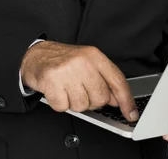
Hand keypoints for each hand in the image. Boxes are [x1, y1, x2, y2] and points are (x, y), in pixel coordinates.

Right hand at [20, 41, 138, 121]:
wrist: (36, 55)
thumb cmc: (63, 61)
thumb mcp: (88, 63)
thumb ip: (104, 79)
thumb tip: (118, 100)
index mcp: (94, 56)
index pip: (117, 80)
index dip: (126, 100)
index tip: (131, 113)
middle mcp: (82, 61)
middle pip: (101, 98)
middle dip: (92, 100)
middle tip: (81, 90)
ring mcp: (67, 71)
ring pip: (82, 106)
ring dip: (74, 102)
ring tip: (68, 89)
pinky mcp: (51, 81)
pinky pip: (63, 107)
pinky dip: (60, 103)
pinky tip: (58, 91)